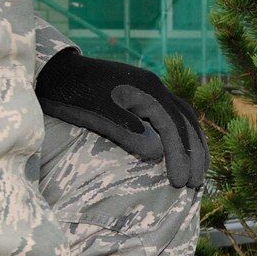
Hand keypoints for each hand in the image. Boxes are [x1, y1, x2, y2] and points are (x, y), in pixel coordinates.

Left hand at [37, 49, 208, 189]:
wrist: (55, 71)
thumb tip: (158, 152)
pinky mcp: (144, 96)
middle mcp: (156, 88)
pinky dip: (184, 135)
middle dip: (194, 154)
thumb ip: (126, 130)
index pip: (173, 127)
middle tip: (196, 185)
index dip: (179, 156)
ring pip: (184, 118)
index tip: (181, 183)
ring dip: (195, 145)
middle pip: (185, 123)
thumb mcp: (96, 113)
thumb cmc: (72, 94)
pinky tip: (184, 150)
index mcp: (147, 90)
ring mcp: (151, 90)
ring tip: (201, 171)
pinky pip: (174, 116)